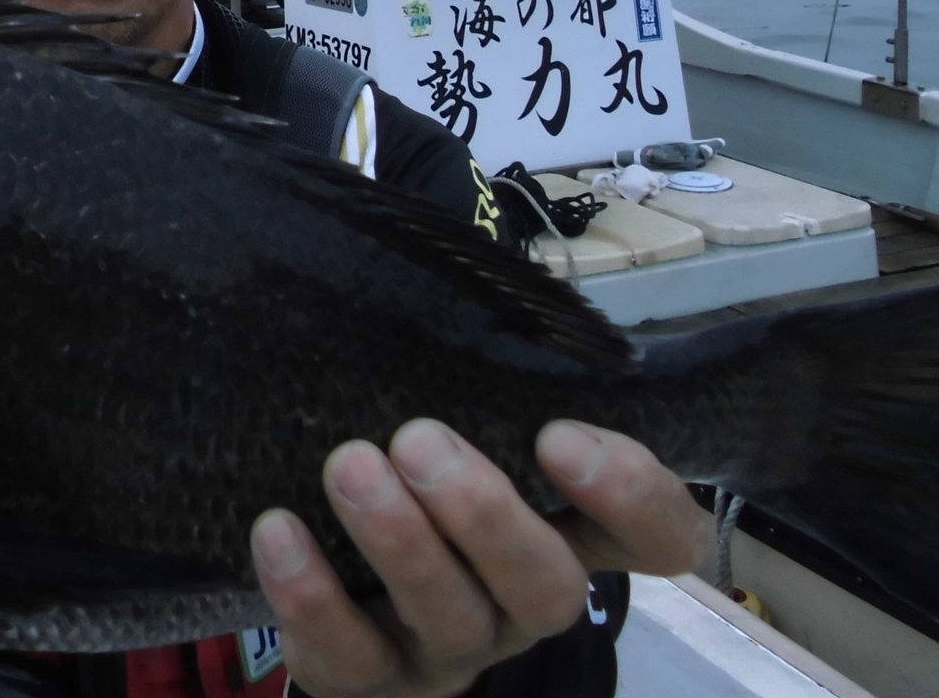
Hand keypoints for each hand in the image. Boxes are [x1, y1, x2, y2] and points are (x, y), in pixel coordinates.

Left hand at [249, 419, 708, 697]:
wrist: (347, 599)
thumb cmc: (423, 482)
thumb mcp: (471, 431)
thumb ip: (483, 384)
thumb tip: (444, 280)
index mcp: (571, 537)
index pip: (659, 539)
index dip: (633, 497)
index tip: (560, 433)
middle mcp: (522, 602)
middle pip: (547, 586)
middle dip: (486, 514)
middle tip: (419, 440)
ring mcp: (451, 650)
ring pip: (449, 617)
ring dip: (400, 542)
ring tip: (348, 465)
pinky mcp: (371, 680)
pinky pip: (347, 655)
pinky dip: (311, 596)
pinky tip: (279, 530)